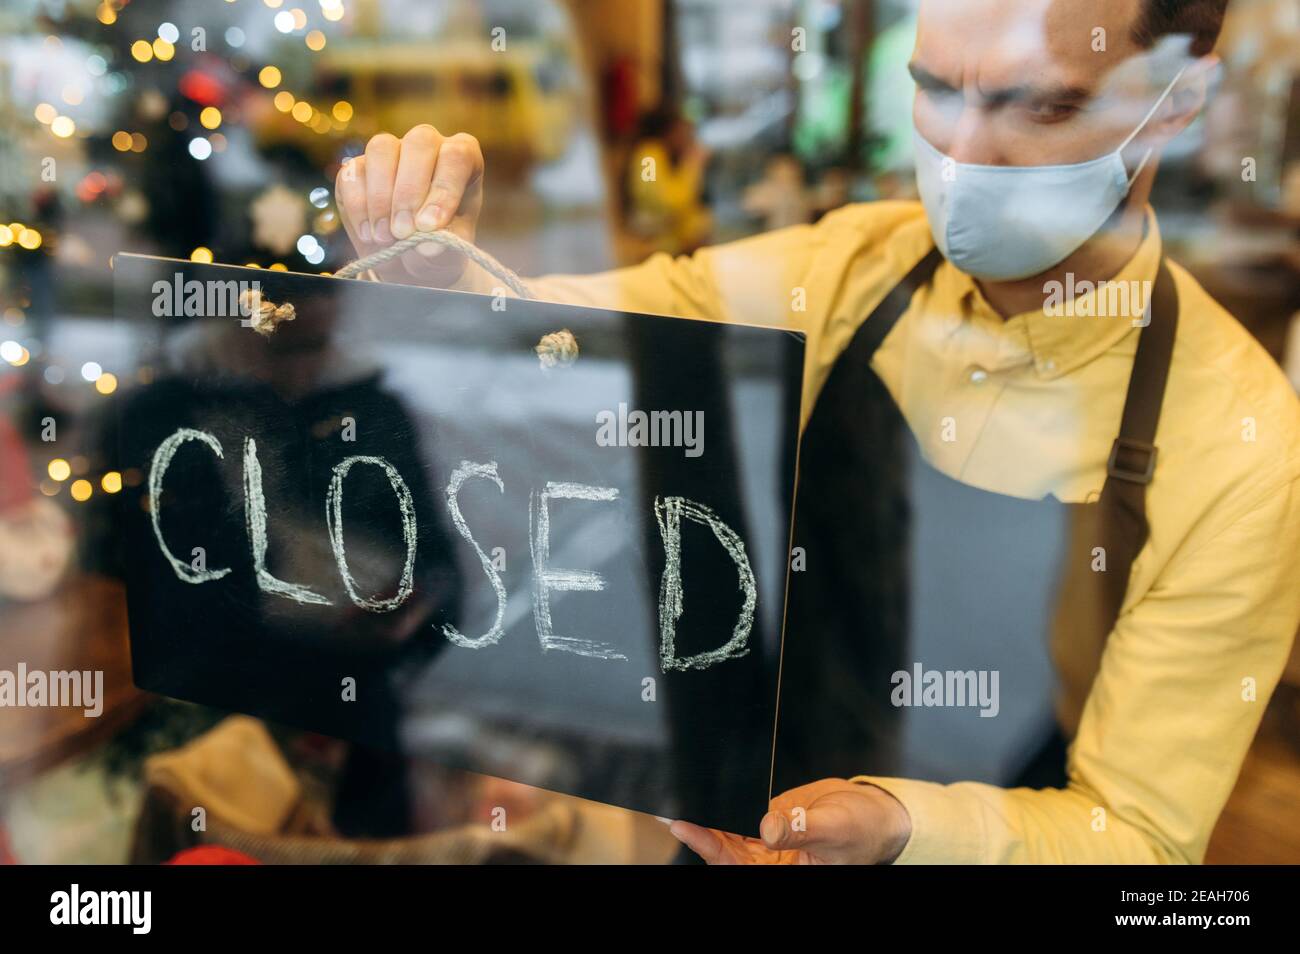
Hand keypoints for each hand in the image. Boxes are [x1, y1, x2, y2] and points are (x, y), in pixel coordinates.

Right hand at [335, 125, 484, 284]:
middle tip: (403, 232)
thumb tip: (427, 244)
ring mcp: (391, 151)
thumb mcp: (450, 253)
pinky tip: (368, 234)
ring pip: (381, 149)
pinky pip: (352, 173)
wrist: (407, 261)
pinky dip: (358, 206)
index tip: (430, 226)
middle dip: (409, 191)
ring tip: (384, 237)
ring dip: (380, 196)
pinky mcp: (358, 166)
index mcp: (462, 160)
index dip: (443, 189)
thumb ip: (445, 245)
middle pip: (419, 143)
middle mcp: (428, 146)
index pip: (457, 156)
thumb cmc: (437, 248)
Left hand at [668, 778, 911, 864]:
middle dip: (701, 834)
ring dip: (708, 821)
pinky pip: (742, 816)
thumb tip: (767, 828)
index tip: (687, 828)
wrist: (875, 815)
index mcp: (786, 873)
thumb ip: (801, 830)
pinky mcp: (770, 822)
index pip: (738, 866)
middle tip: (674, 811)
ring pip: (730, 835)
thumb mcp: (834, 829)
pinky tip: (709, 793)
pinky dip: (725, 807)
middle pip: (726, 852)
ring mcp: (769, 844)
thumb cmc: (863, 831)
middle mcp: (772, 863)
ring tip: (683, 800)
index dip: (711, 849)